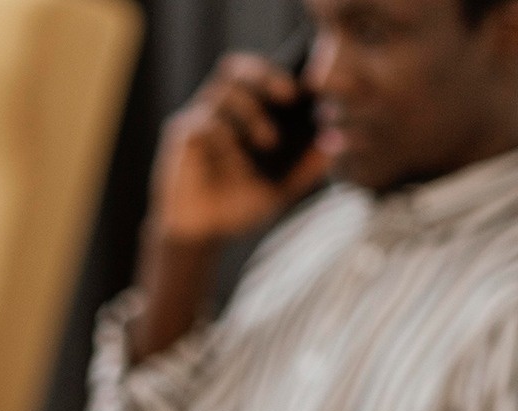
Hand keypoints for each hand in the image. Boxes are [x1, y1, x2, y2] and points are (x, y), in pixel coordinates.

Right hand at [150, 54, 327, 244]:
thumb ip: (306, 168)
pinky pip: (205, 122)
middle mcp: (217, 110)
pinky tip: (236, 165)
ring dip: (251, 112)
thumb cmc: (236, 205)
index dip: (278, 74)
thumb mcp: (279, 189)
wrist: (200, 233)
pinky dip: (226, 140)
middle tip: (290, 95)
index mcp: (240, 114)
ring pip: (222, 92)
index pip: (257, 74)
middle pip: (235, 68)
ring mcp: (197, 120)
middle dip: (265, 76)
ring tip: (269, 142)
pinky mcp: (181, 135)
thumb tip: (337, 142)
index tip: (304, 91)